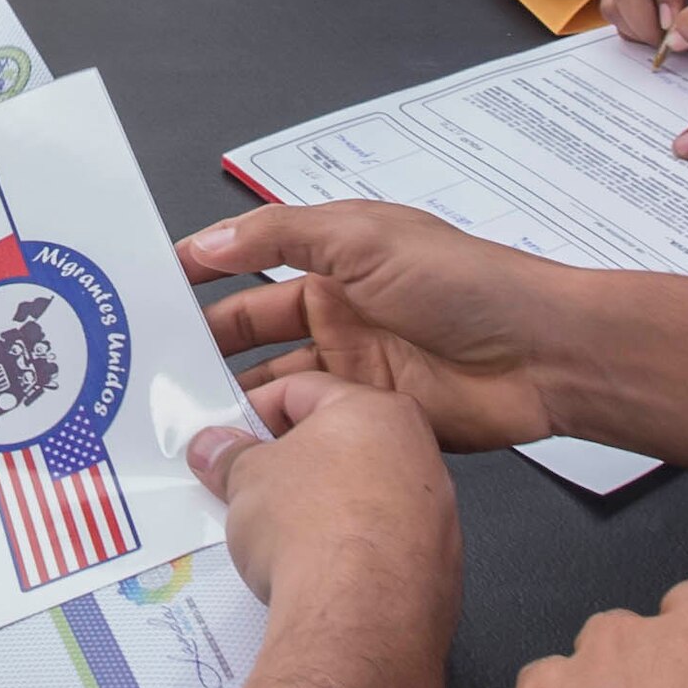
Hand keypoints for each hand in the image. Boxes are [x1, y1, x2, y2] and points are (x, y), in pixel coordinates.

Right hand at [177, 374, 462, 687]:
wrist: (359, 621)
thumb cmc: (315, 533)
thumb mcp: (247, 480)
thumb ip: (230, 456)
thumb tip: (217, 449)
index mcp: (378, 411)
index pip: (303, 389)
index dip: (254, 411)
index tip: (228, 436)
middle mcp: (419, 455)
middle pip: (340, 445)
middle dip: (290, 465)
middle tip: (247, 486)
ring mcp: (436, 515)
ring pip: (363, 499)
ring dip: (320, 511)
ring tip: (276, 538)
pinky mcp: (437, 570)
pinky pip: (381, 548)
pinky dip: (348, 555)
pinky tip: (313, 576)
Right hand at [183, 199, 579, 452]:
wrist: (541, 354)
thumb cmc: (463, 281)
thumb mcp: (364, 238)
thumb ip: (281, 236)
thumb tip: (208, 239)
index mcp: (334, 263)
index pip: (249, 271)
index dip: (201, 284)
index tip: (147, 304)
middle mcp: (337, 316)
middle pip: (251, 337)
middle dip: (203, 352)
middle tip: (148, 375)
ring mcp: (353, 373)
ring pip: (273, 388)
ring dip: (232, 401)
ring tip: (179, 420)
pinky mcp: (371, 422)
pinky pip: (309, 432)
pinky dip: (273, 440)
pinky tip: (236, 452)